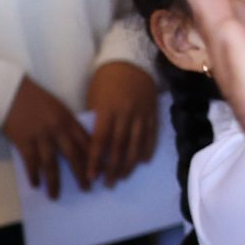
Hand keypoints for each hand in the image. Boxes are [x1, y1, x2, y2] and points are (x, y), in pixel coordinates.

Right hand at [2, 76, 94, 198]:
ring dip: (54, 182)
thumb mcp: (59, 108)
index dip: (95, 159)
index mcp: (69, 120)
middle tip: (86, 189)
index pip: (87, 142)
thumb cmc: (35, 99)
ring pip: (51, 164)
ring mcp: (41, 136)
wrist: (9, 91)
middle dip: (81, 174)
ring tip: (55, 196)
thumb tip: (79, 144)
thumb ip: (69, 125)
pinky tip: (36, 185)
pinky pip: (31, 162)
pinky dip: (34, 175)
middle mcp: (58, 129)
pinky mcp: (24, 141)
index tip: (101, 172)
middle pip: (74, 156)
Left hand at [83, 61, 160, 184]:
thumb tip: (92, 144)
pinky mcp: (153, 112)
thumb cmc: (106, 78)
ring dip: (129, 164)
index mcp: (108, 110)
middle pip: (119, 147)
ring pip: (136, 144)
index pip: (101, 141)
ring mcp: (142, 114)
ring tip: (122, 177)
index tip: (91, 176)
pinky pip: (151, 135)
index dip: (96, 161)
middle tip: (108, 184)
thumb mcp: (94, 97)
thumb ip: (95, 120)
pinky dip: (147, 149)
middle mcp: (126, 114)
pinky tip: (143, 162)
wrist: (131, 59)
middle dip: (112, 168)